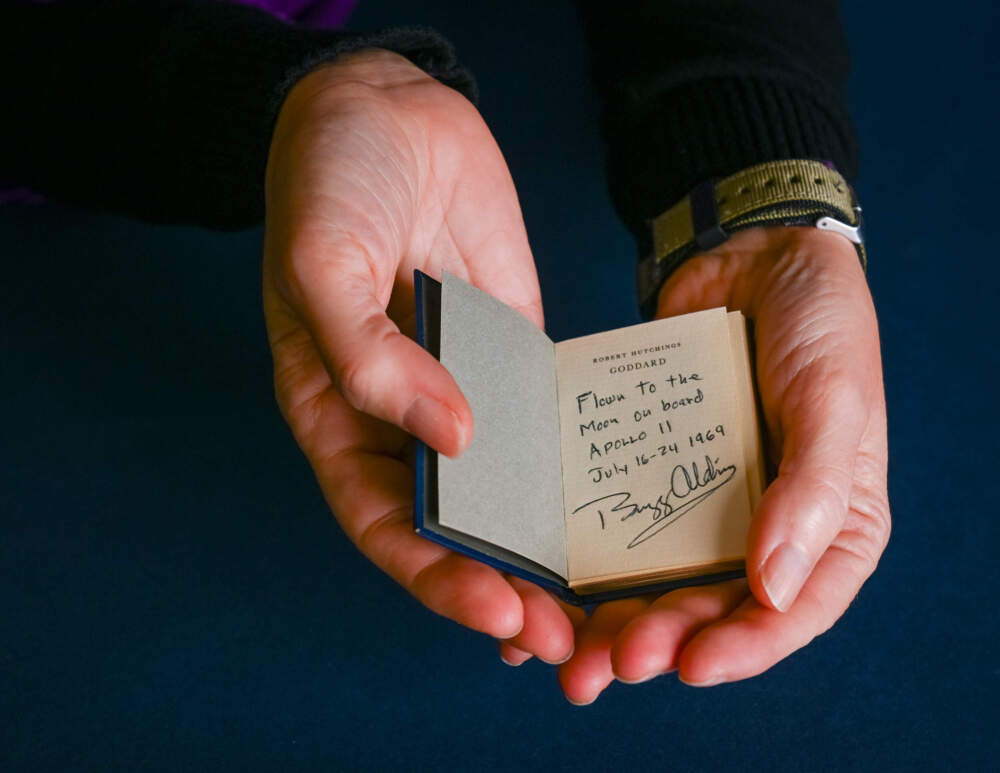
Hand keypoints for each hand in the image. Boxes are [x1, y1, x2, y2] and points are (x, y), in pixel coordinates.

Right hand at [262, 50, 574, 660]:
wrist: (387, 109)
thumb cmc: (329, 179)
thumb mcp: (322, 258)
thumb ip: (368, 353)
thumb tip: (449, 436)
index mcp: (334, 411)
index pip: (380, 522)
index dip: (434, 577)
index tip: (496, 611)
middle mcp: (399, 415)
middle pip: (449, 525)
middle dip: (501, 586)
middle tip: (563, 638)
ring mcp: (462, 386)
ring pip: (504, 489)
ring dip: (544, 547)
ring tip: (599, 598)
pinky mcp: (514, 353)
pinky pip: (544, 422)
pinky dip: (571, 472)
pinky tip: (615, 505)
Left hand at [558, 227, 890, 702]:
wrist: (751, 253)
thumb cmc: (818, 324)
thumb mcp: (835, 401)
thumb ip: (813, 492)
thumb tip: (775, 590)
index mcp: (829, 527)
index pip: (793, 612)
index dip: (745, 649)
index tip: (691, 668)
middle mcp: (762, 528)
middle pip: (709, 609)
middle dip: (657, 641)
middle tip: (604, 666)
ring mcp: (699, 502)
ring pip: (654, 581)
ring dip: (609, 621)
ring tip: (560, 650)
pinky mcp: (647, 471)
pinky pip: (612, 525)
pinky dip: (579, 561)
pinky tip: (538, 587)